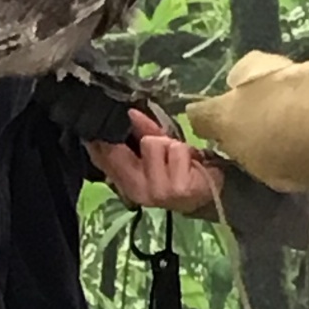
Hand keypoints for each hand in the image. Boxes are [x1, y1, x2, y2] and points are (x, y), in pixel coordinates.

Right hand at [87, 110, 221, 213]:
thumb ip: (143, 132)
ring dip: (170, 145)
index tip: (99, 128)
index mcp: (125, 183)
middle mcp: (136, 190)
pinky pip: (176, 151)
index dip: (99, 138)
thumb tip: (130, 112)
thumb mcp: (157, 152)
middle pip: (122, 147)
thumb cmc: (180, 171)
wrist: (209, 196)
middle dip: (145, 138)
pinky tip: (193, 163)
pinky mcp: (177, 188)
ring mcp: (156, 191)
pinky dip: (186, 152)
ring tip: (180, 157)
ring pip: (153, 143)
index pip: (102, 156)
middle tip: (161, 140)